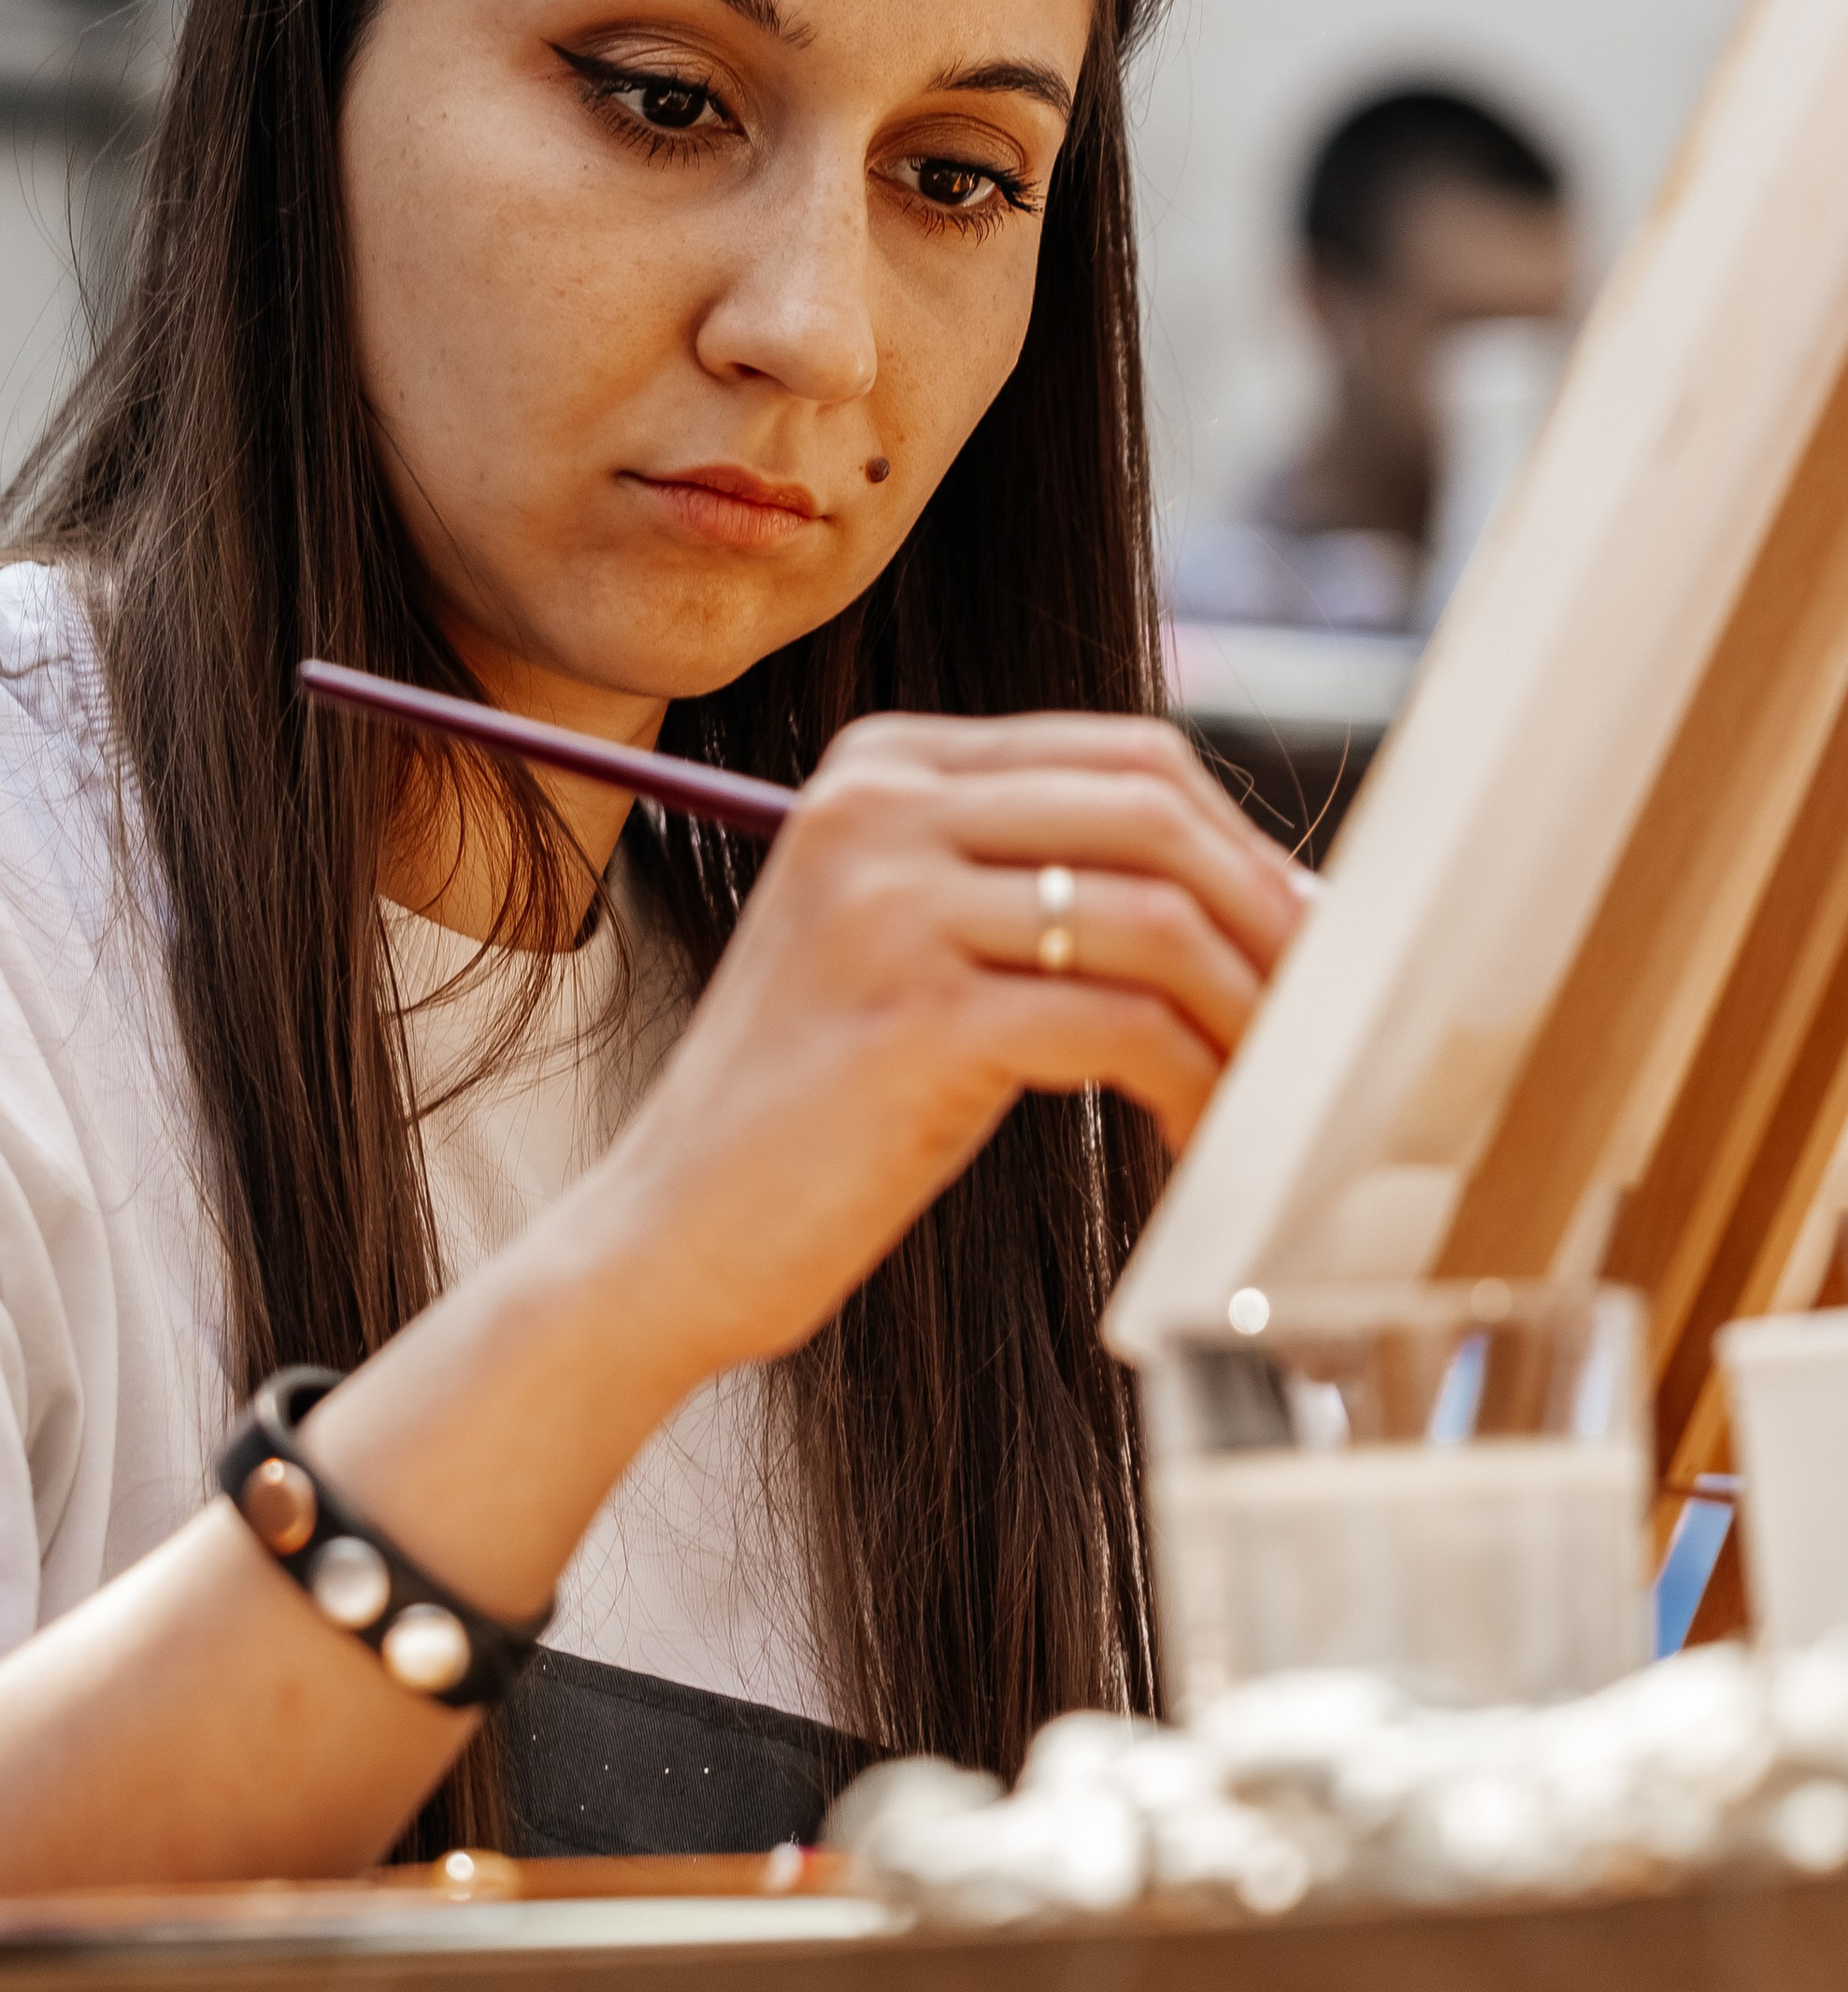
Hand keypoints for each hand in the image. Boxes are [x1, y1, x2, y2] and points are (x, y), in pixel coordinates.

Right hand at [583, 711, 1313, 1382]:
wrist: (672, 1234)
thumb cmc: (812, 1113)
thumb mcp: (909, 950)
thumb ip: (1031, 887)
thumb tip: (1254, 896)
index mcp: (880, 767)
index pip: (1125, 757)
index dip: (1241, 846)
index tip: (1297, 937)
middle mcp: (875, 806)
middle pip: (1155, 813)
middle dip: (1266, 915)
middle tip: (1318, 1011)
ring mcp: (889, 904)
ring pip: (1155, 918)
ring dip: (1242, 1014)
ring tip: (1268, 1089)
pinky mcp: (914, 1015)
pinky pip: (1123, 1028)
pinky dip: (1192, 1088)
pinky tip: (1196, 1141)